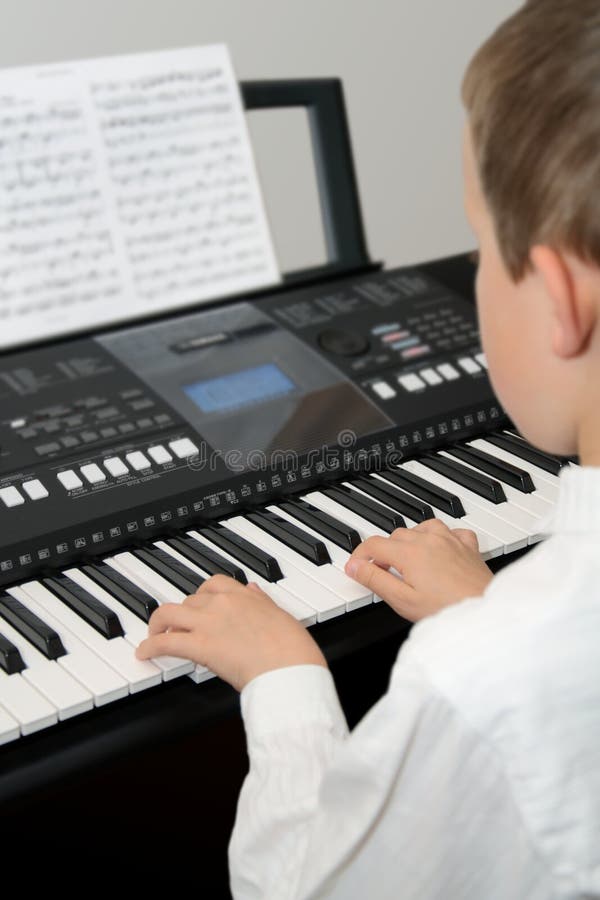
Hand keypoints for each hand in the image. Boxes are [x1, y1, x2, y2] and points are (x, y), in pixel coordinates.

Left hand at [135, 573, 326, 691]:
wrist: (290, 668)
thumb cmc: (293, 650)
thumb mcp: (281, 616)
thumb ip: (262, 602)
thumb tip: (253, 590)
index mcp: (245, 596)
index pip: (214, 584)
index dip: (201, 595)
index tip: (198, 605)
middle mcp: (223, 603)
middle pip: (189, 600)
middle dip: (181, 613)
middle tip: (177, 625)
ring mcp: (209, 623)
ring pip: (169, 614)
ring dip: (158, 624)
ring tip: (154, 634)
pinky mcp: (200, 646)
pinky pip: (165, 642)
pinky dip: (150, 647)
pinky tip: (144, 653)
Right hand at [344, 519, 492, 621]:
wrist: (484, 612)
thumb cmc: (446, 610)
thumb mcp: (401, 599)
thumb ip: (374, 579)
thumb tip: (354, 566)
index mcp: (410, 552)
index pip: (374, 544)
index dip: (360, 555)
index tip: (356, 567)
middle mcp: (429, 539)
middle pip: (396, 536)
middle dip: (384, 551)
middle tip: (382, 572)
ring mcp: (450, 540)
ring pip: (422, 527)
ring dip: (411, 540)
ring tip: (408, 560)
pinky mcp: (468, 546)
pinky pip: (451, 531)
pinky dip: (440, 537)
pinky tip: (439, 549)